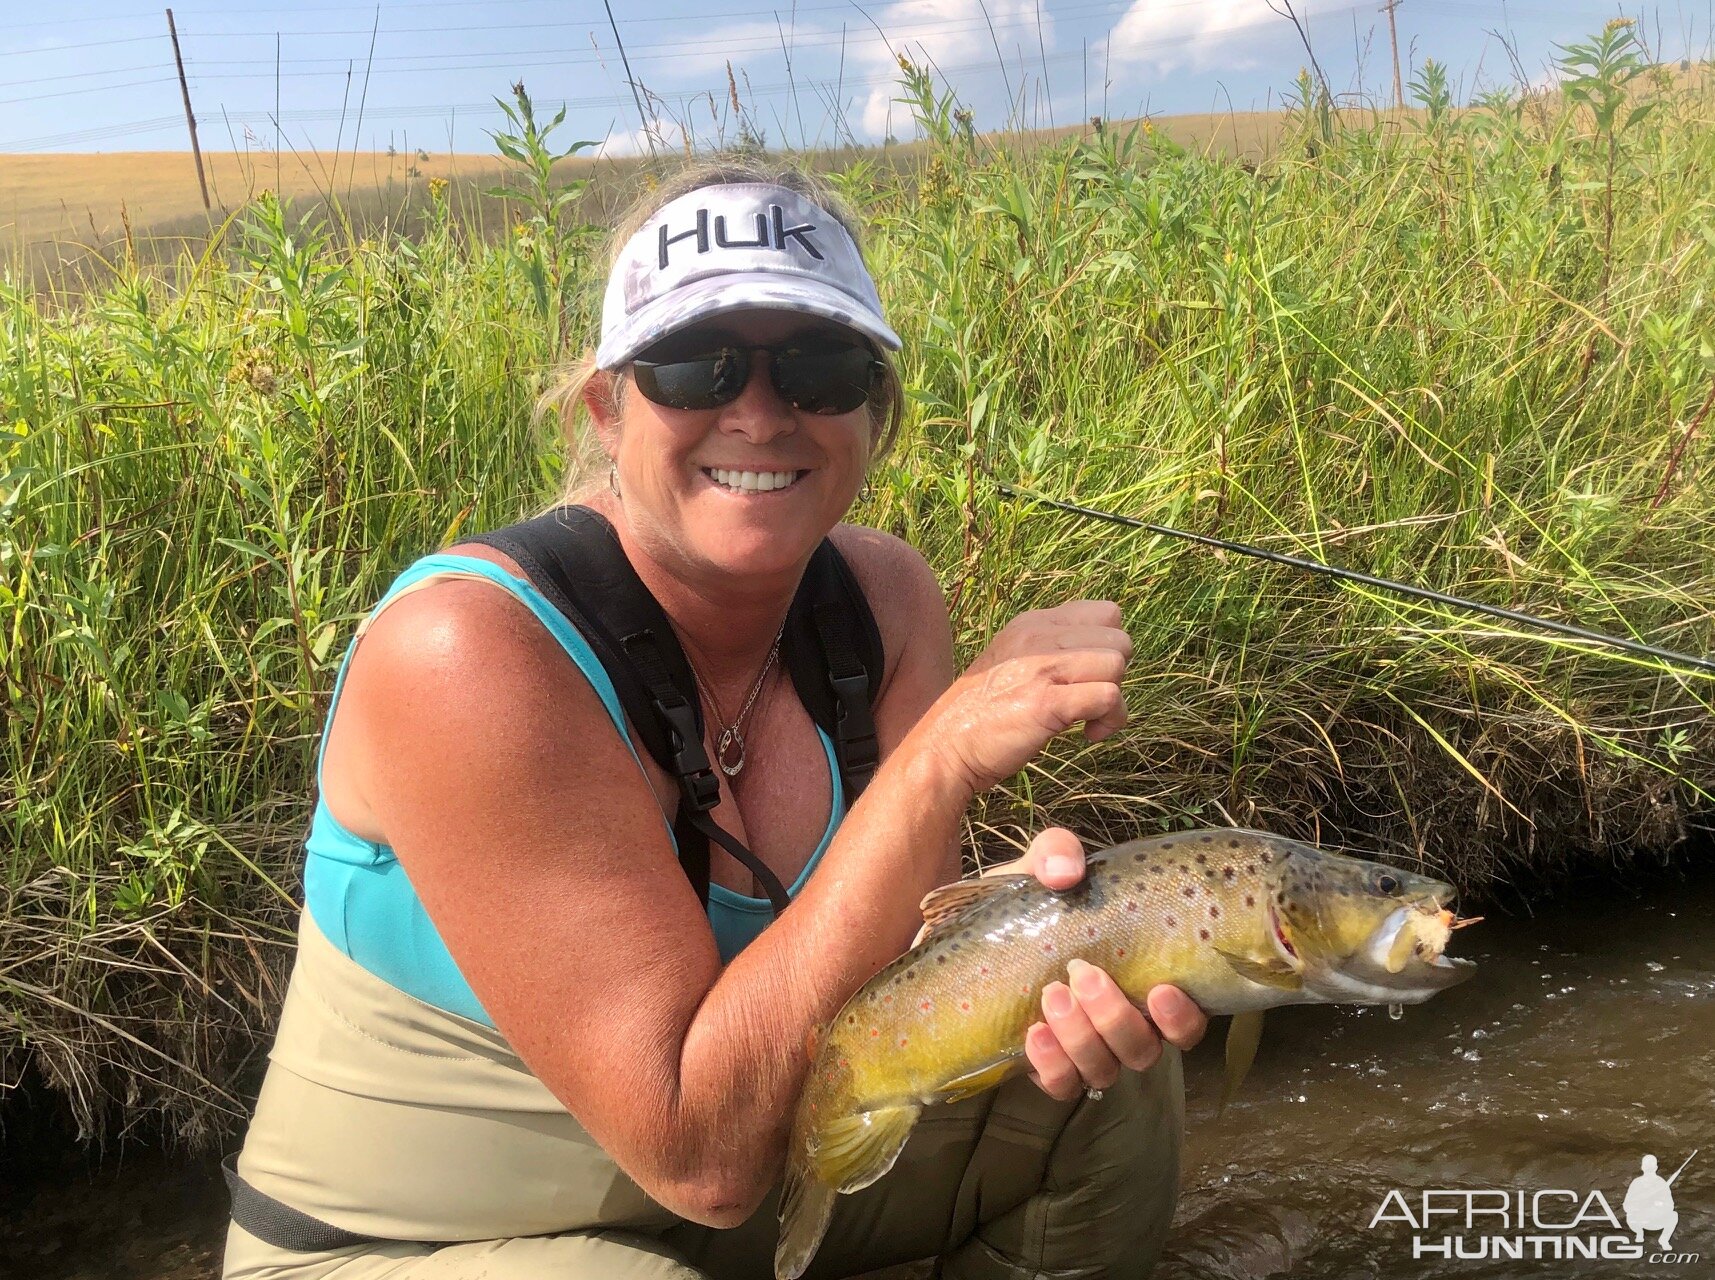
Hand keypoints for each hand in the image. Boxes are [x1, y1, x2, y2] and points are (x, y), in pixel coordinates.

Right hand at [917, 601, 1132, 795]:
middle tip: (1088, 701)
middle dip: (1114, 676)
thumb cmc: (983, 713)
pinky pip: (1109, 698)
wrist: (946, 746)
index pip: (1108, 612)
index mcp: (1033, 623)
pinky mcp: (1048, 703)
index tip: (1089, 676)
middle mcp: (1039, 637)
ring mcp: (1043, 668)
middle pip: (1120, 640)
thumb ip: (1051, 649)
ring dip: (1114, 702)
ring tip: (1088, 721)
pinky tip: (1088, 735)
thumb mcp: (1013, 660)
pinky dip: (1109, 721)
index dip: (1108, 647)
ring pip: (1118, 666)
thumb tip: (1104, 656)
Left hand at [998, 828, 1208, 1100]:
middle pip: (1144, 1051)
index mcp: (1141, 984)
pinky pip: (1061, 1085)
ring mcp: (1085, 1053)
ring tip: (1052, 994)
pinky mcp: (1046, 1068)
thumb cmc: (1026, 906)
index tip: (1161, 989)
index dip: (1183, 1017)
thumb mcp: (1041, 870)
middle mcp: (1122, 1027)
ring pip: (1105, 1070)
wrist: (969, 941)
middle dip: (1118, 1018)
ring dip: (1083, 1037)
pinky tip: (1033, 1033)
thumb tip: (1067, 871)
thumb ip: (1058, 852)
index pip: (1185, 1020)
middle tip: (1083, 974)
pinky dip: (1051, 1063)